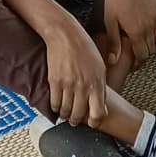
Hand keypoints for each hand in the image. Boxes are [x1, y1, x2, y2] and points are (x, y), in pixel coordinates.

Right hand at [37, 9, 108, 126]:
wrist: (65, 34)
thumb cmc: (84, 47)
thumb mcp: (100, 66)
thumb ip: (100, 86)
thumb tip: (101, 104)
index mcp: (97, 83)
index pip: (98, 113)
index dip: (94, 122)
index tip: (91, 122)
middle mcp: (83, 86)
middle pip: (80, 115)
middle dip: (77, 121)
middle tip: (75, 120)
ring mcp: (68, 85)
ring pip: (66, 112)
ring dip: (65, 116)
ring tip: (65, 114)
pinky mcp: (55, 81)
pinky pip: (54, 103)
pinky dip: (55, 108)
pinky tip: (57, 105)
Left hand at [100, 0, 155, 80]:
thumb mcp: (110, 20)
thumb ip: (114, 42)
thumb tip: (113, 60)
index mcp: (137, 31)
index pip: (143, 55)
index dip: (138, 62)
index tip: (132, 63)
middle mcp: (150, 25)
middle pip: (151, 49)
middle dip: (143, 53)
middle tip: (134, 52)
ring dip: (150, 42)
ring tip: (138, 39)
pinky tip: (146, 27)